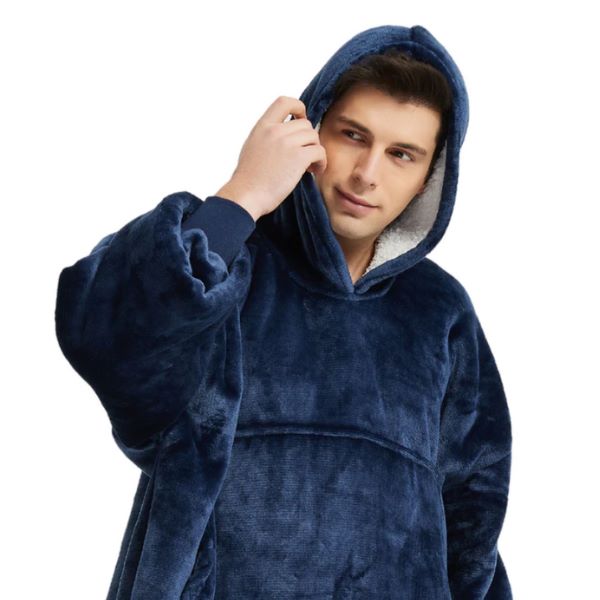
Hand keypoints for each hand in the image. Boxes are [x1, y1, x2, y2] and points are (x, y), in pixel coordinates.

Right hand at [215, 96, 326, 219]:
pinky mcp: (298, 158)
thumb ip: (267, 137)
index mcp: (262, 126)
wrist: (246, 195)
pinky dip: (321, 162)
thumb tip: (285, 138)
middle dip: (309, 139)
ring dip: (316, 151)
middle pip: (305, 124)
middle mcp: (275, 131)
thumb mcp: (252, 147)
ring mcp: (287, 143)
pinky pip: (320, 152)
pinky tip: (315, 171)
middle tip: (305, 156)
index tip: (300, 122)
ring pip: (314, 136)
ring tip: (310, 166)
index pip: (285, 102)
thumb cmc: (248, 180)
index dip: (298, 108)